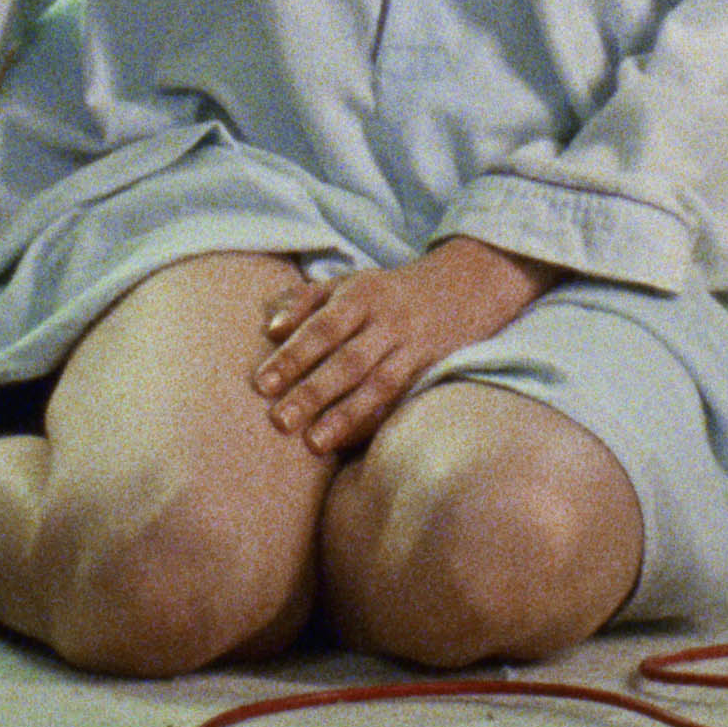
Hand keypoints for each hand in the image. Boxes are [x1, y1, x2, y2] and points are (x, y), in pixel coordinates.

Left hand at [252, 238, 561, 455]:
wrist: (465, 287)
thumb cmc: (388, 292)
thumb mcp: (348, 283)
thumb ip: (305, 302)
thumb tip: (271, 328)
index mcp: (362, 296)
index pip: (323, 328)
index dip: (294, 355)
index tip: (262, 384)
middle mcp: (389, 323)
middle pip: (348, 360)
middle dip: (313, 392)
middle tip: (278, 421)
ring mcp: (413, 349)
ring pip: (377, 385)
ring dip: (344, 416)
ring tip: (313, 443)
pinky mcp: (430, 372)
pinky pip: (399, 400)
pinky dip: (373, 421)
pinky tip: (348, 441)